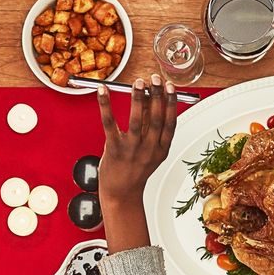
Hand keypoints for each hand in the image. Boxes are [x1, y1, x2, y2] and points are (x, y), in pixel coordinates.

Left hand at [96, 76, 178, 250]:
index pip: (170, 122)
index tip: (170, 87)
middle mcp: (149, 150)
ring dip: (138, 99)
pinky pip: (110, 124)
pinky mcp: (114, 150)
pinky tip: (103, 91)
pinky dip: (106, 105)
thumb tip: (149, 100)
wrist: (121, 195)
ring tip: (138, 83)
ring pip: (137, 121)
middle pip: (156, 119)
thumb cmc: (134, 171)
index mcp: (161, 150)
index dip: (171, 103)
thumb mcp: (151, 154)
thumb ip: (152, 131)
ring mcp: (132, 150)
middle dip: (156, 96)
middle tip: (154, 79)